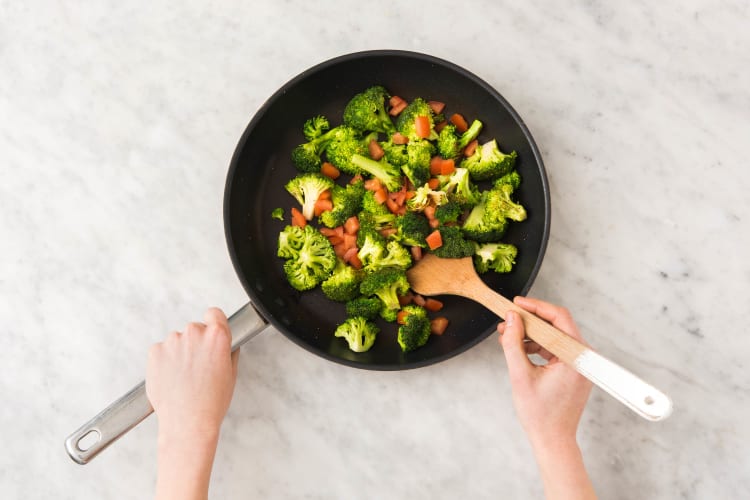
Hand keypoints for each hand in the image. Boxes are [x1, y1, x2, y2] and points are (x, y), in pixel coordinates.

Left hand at [146, 307, 238, 438]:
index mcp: (217, 336)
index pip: (214, 313)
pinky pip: (161, 350)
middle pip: (195, 329)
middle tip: (198, 365)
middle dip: (196, 343)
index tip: (211, 330)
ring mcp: (172, 341)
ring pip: (177, 341)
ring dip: (179, 352)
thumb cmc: (210, 403)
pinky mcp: (155, 352)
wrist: (187, 422)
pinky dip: (164, 361)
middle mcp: (194, 333)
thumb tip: (225, 344)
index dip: (214, 322)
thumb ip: (228, 352)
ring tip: (184, 377)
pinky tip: (172, 378)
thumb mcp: (231, 375)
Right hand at [497, 296, 595, 499]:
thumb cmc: (540, 415)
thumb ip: (513, 343)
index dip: (535, 307)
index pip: (559, 318)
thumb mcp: (520, 375)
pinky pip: (554, 349)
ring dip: (531, 334)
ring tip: (507, 335)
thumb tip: (511, 319)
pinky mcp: (573, 371)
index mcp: (576, 357)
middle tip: (508, 319)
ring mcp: (579, 365)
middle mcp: (582, 358)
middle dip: (529, 321)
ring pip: (554, 337)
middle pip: (557, 326)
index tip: (516, 304)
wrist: (553, 441)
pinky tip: (518, 348)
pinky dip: (537, 346)